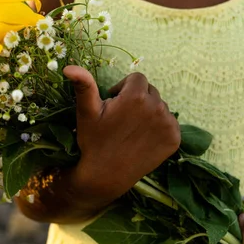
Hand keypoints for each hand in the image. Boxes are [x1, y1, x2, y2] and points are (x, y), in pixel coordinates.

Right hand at [63, 65, 180, 205]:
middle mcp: (157, 107)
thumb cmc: (94, 141)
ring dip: (149, 112)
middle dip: (137, 99)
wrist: (106, 175)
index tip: (114, 105)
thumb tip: (69, 67)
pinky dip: (160, 127)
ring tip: (132, 129)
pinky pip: (169, 122)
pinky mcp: (174, 138)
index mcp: (136, 96)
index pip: (136, 79)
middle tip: (122, 118)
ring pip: (160, 106)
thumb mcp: (86, 112)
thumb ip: (84, 86)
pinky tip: (144, 138)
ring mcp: (168, 124)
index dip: (123, 89)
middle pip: (150, 91)